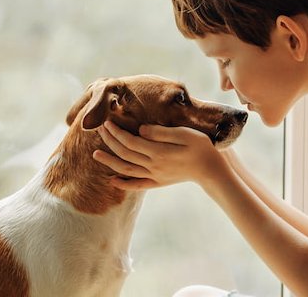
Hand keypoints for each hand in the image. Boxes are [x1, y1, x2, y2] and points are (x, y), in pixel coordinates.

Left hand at [92, 121, 227, 189]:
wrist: (211, 170)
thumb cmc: (201, 147)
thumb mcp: (185, 134)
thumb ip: (162, 133)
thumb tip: (141, 129)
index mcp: (158, 152)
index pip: (130, 141)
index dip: (116, 132)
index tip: (107, 122)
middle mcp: (153, 166)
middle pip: (125, 153)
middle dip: (110, 141)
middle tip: (99, 129)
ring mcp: (154, 176)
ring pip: (126, 169)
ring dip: (110, 161)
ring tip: (95, 155)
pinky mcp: (158, 182)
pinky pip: (137, 185)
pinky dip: (123, 183)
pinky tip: (112, 180)